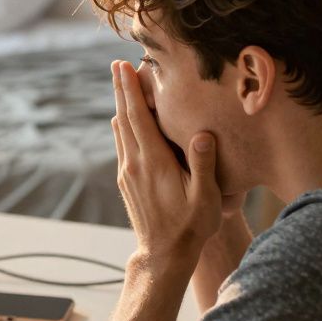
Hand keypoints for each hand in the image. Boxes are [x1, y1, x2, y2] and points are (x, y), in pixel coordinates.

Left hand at [111, 60, 222, 262]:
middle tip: (116, 65)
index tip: (123, 67)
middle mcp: (134, 164)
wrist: (163, 255)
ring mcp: (127, 174)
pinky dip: (123, 126)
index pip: (138, 117)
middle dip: (121, 90)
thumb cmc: (191, 227)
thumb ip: (203, 165)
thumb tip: (203, 134)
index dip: (130, 91)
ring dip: (121, 106)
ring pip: (120, 132)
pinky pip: (122, 146)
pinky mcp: (126, 182)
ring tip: (121, 85)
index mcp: (153, 162)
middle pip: (124, 118)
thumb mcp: (205, 198)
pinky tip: (125, 121)